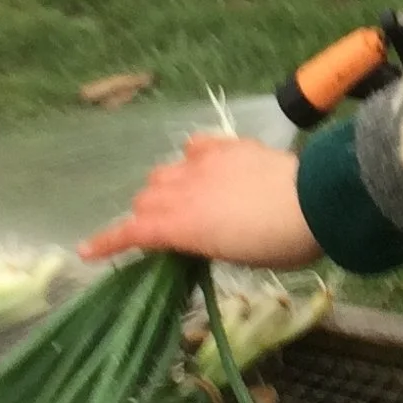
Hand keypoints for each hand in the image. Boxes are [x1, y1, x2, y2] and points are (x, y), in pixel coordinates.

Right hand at [81, 133, 320, 268]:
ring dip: (163, 188)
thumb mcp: (236, 257)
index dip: (107, 241)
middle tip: (161, 232)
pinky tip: (200, 165)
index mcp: (183, 226)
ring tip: (181, 199)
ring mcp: (203, 164)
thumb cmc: (280, 244)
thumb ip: (204, 245)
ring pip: (163, 172)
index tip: (86, 251)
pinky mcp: (226, 146)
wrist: (316, 202)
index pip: (133, 232)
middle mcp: (184, 191)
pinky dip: (189, 159)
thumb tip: (192, 239)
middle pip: (145, 199)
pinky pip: (193, 147)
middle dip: (145, 216)